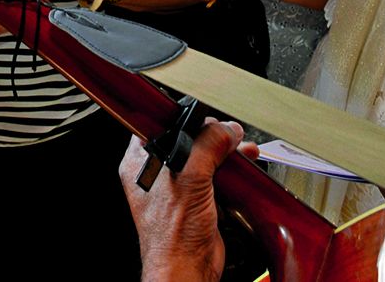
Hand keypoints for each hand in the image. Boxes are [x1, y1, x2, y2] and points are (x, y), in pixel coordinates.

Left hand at [120, 120, 249, 281]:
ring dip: (226, 150)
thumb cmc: (173, 237)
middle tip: (227, 135)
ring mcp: (179, 186)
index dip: (182, 117)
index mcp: (141, 162)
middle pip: (187, 137)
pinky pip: (215, 175)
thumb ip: (206, 147)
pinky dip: (231, 169)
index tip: (202, 116)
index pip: (159, 123)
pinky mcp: (198, 198)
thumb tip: (225, 129)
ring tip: (241, 148)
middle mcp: (158, 171)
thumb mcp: (190, 180)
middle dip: (212, 134)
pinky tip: (243, 164)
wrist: (189, 271)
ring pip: (204, 156)